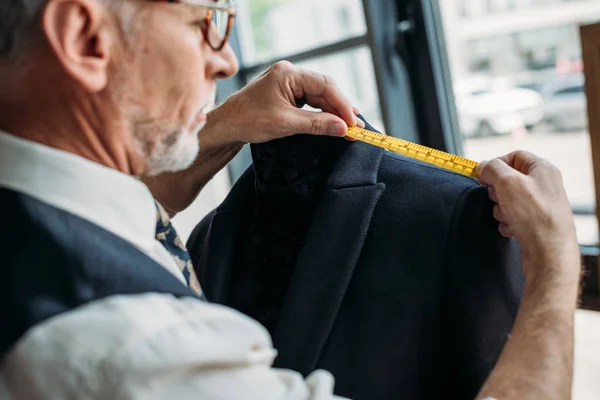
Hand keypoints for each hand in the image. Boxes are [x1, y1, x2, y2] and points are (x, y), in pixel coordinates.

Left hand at [203, 61, 362, 148]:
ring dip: (333, 111)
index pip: (324, 85)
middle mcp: (288, 73)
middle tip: (356, 127)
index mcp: (287, 73)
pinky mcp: (285, 94)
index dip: (342, 104)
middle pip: (323, 89)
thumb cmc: (248, 121)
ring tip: (349, 126)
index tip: (353, 122)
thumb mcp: (285, 124)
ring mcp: (287, 83)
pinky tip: (332, 121)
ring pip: (318, 96)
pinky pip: (309, 101)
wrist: (225, 126)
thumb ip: (316, 124)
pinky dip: (321, 112)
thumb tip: (343, 128)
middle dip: (340, 108)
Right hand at [477, 151, 578, 279]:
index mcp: (542, 169)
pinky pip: (512, 216)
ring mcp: (539, 205)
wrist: (548, 252)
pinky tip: (512, 228)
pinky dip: (507, 222)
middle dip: (497, 190)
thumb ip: (492, 168)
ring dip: (500, 209)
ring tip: (508, 216)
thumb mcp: (507, 182)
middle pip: (509, 179)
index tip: (484, 175)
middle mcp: (544, 185)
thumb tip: (483, 167)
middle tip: (498, 198)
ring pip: (508, 199)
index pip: (514, 156)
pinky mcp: (534, 223)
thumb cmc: (534, 215)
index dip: (496, 163)